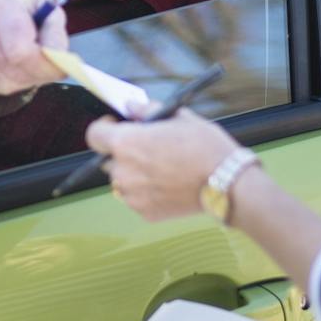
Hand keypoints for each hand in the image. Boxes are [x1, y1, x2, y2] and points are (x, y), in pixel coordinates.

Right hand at [0, 0, 68, 93]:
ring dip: (25, 79)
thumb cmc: (20, 5)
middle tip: (50, 64)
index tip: (62, 64)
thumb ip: (55, 33)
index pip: (19, 50)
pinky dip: (10, 81)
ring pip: (5, 83)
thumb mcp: (46, 6)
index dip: (44, 64)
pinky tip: (13, 64)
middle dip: (38, 73)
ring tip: (30, 60)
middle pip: (13, 70)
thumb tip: (61, 62)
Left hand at [85, 109, 239, 220]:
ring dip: (135, 175)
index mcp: (126, 143)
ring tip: (164, 170)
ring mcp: (132, 195)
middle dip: (125, 153)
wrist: (226, 183)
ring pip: (124, 181)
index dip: (104, 129)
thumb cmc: (204, 146)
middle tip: (150, 150)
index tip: (117, 126)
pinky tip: (169, 185)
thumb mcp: (178, 117)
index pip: (94, 135)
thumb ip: (147, 111)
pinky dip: (148, 193)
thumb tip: (130, 107)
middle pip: (110, 160)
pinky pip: (137, 199)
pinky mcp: (145, 212)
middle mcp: (122, 171)